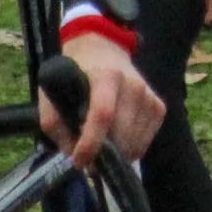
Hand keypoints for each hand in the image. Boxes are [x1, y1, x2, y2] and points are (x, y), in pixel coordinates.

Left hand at [40, 29, 165, 167]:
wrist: (103, 50)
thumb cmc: (75, 73)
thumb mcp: (53, 91)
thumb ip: (55, 123)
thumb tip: (72, 155)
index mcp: (105, 76)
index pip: (103, 114)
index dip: (91, 143)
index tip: (79, 161)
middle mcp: (133, 85)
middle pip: (121, 134)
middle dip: (103, 154)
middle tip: (88, 159)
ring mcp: (149, 96)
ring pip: (135, 143)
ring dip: (116, 154)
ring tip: (102, 146)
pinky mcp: (158, 107)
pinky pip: (145, 142)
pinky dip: (130, 149)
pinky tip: (117, 138)